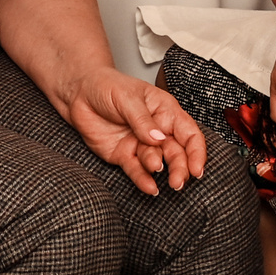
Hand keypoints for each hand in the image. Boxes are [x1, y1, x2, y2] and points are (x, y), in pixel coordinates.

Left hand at [57, 66, 207, 194]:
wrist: (78, 93)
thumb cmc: (106, 86)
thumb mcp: (126, 97)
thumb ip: (142, 119)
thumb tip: (159, 138)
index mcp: (164, 111)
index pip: (189, 133)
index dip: (196, 151)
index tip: (197, 169)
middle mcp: (156, 130)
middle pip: (176, 152)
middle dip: (180, 168)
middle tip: (178, 182)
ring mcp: (141, 144)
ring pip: (157, 162)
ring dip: (158, 169)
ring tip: (155, 170)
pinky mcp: (124, 156)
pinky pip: (136, 170)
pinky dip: (143, 180)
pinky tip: (149, 188)